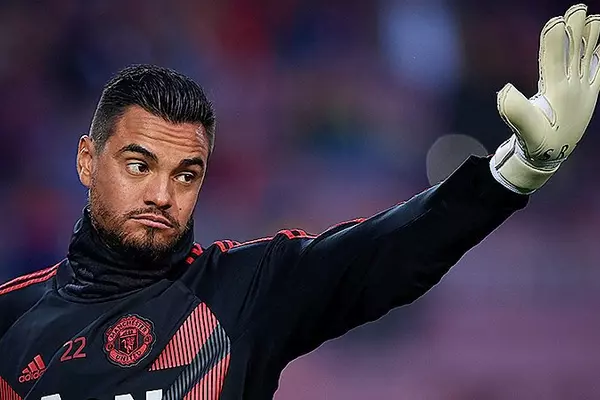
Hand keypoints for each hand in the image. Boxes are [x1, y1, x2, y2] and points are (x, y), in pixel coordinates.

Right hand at [490, 3, 599, 193]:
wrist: (552, 158)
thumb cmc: (535, 144)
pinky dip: (597, 53)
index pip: (556, 59)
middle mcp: (574, 88)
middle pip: (574, 53)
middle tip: (578, 9)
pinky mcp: (587, 95)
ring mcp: (583, 90)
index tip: (557, 21)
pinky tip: (599, 44)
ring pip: (587, 57)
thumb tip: (505, 89)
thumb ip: (514, 111)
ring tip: (595, 18)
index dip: (555, 39)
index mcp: (558, 93)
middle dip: (576, 30)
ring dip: (590, 36)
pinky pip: (595, 68)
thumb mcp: (523, 131)